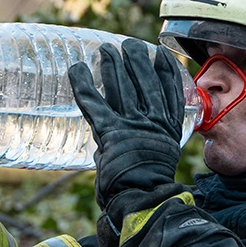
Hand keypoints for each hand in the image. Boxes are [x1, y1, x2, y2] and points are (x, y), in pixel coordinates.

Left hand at [68, 39, 186, 229]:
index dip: (165, 71)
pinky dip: (83, 84)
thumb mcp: (151, 165)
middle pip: (144, 82)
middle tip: (127, 45)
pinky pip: (94, 102)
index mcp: (167, 130)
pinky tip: (76, 68)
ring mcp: (132, 126)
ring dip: (112, 65)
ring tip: (106, 49)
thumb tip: (105, 148)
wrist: (143, 201)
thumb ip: (130, 149)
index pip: (169, 92)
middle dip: (135, 60)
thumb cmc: (145, 191)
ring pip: (121, 87)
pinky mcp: (111, 131)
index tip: (160, 55)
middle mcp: (152, 123)